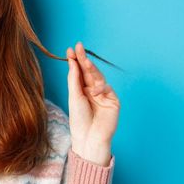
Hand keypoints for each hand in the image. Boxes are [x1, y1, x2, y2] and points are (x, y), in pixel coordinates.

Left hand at [66, 41, 119, 165]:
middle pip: (89, 71)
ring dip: (91, 69)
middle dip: (83, 59)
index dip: (76, 60)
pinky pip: (107, 88)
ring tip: (84, 61)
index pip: (79, 71)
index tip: (71, 49)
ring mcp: (104, 95)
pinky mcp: (113, 101)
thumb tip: (72, 61)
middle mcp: (93, 90)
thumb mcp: (74, 96)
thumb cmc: (79, 119)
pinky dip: (100, 87)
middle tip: (78, 47)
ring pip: (98, 77)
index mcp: (82, 89)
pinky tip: (94, 90)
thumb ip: (74, 79)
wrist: (89, 137)